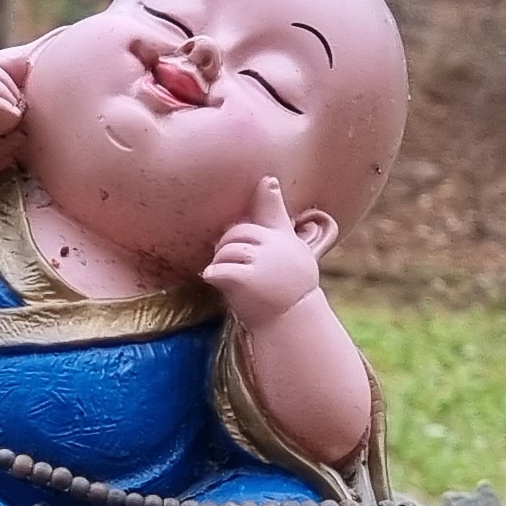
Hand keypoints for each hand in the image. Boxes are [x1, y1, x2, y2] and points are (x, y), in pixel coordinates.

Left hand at [203, 176, 331, 328]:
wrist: (292, 323)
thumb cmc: (288, 290)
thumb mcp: (293, 254)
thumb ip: (278, 223)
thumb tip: (268, 182)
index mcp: (285, 239)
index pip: (273, 213)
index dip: (268, 197)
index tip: (267, 181)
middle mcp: (276, 246)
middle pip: (236, 233)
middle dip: (226, 246)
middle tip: (227, 261)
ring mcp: (262, 262)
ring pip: (225, 252)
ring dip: (219, 264)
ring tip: (228, 278)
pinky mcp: (247, 280)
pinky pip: (217, 270)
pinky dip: (212, 275)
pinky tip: (214, 281)